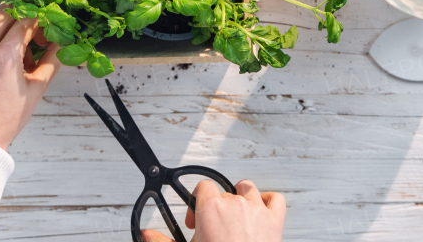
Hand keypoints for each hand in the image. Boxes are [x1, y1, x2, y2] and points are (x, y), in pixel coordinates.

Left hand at [0, 6, 60, 149]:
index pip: (24, 22)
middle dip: (17, 17)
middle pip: (2, 15)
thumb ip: (52, 61)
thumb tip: (61, 42)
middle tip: (26, 29)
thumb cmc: (8, 117)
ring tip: (10, 60)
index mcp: (5, 56)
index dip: (36, 22)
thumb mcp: (36, 89)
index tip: (41, 26)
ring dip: (0, 36)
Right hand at [142, 180, 284, 241]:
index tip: (195, 220)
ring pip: (248, 189)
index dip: (197, 201)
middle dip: (217, 208)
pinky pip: (275, 199)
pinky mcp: (275, 221)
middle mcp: (235, 204)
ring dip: (241, 198)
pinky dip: (268, 202)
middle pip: (223, 191)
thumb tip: (147, 236)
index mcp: (212, 208)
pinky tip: (260, 213)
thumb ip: (162, 241)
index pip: (203, 186)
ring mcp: (257, 210)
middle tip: (211, 229)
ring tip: (234, 216)